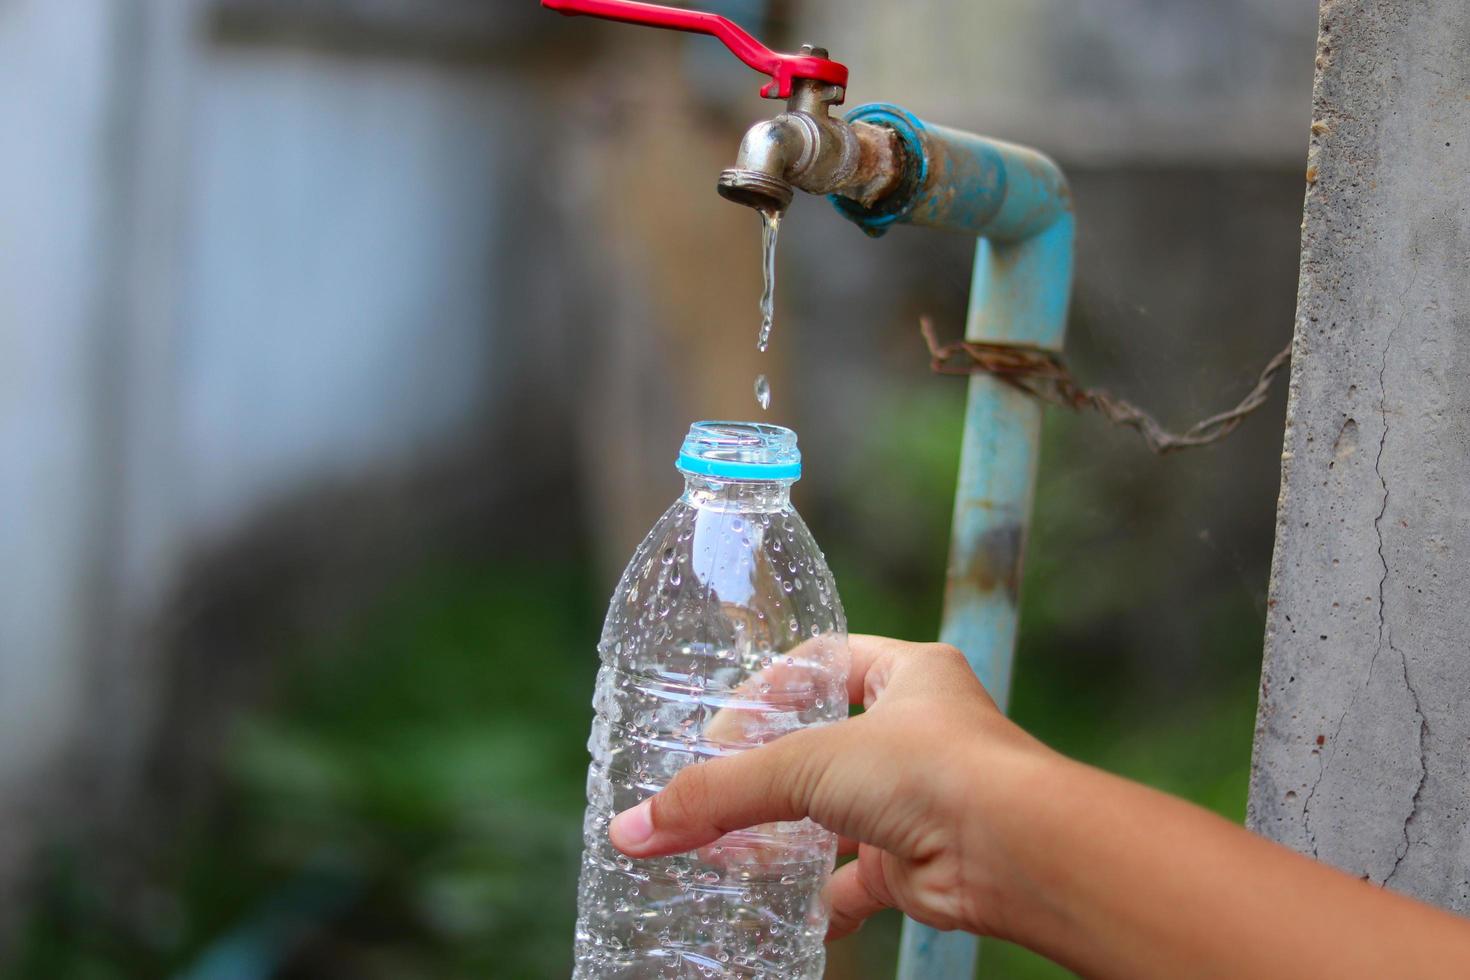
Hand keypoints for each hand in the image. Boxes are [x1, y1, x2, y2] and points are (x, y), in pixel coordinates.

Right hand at [607, 634, 1058, 940]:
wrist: (1014, 852)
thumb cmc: (934, 771)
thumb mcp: (812, 763)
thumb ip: (723, 794)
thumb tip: (635, 830)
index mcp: (909, 673)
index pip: (822, 664)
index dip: (767, 690)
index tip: (719, 729)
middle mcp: (918, 732)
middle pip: (822, 745)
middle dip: (768, 772)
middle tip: (711, 791)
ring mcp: (917, 799)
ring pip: (834, 814)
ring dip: (784, 835)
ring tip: (726, 851)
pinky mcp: (915, 861)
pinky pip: (853, 880)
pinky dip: (816, 896)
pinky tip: (779, 907)